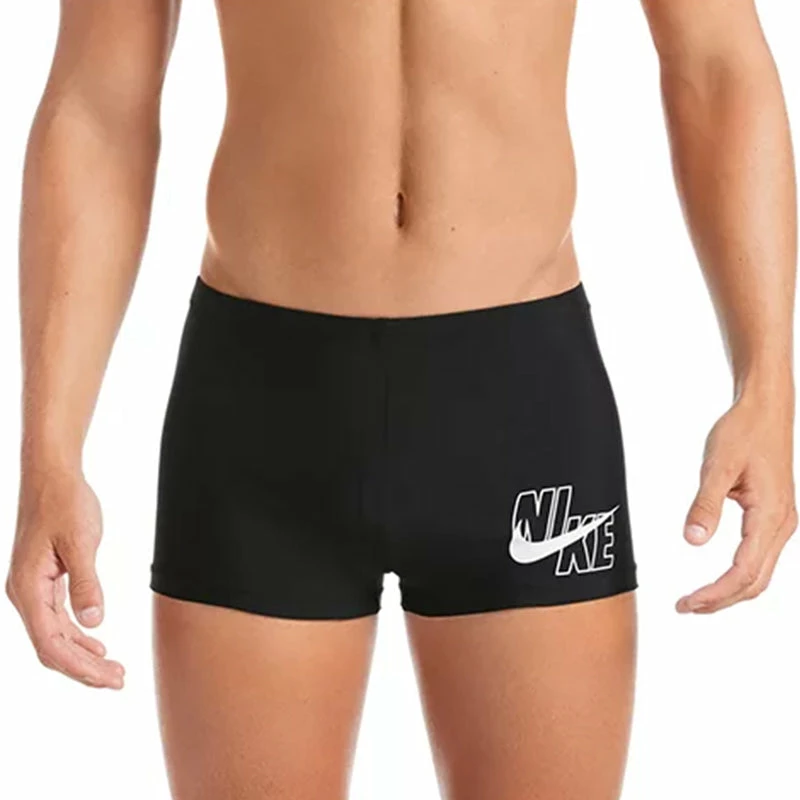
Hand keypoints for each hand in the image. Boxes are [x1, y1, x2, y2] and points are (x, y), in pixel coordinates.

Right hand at [6, 468, 124, 687]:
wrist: (51, 475)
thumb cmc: (65, 501)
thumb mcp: (81, 540)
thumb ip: (86, 582)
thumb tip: (93, 621)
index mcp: (28, 588)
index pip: (51, 642)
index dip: (80, 667)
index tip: (109, 678)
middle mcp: (25, 593)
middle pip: (52, 646)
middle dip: (85, 669)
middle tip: (119, 681)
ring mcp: (32, 588)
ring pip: (55, 635)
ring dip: (83, 656)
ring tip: (113, 671)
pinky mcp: (43, 581)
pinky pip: (57, 619)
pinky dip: (77, 636)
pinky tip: (97, 646)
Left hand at [677, 391, 796, 613]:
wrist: (765, 410)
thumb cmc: (743, 432)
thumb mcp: (716, 465)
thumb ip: (705, 504)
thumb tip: (693, 540)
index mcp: (770, 516)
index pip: (743, 572)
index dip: (715, 593)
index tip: (687, 603)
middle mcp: (781, 525)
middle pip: (755, 582)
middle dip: (721, 600)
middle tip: (685, 607)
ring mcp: (780, 522)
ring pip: (760, 573)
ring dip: (729, 591)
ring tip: (696, 600)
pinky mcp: (774, 517)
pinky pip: (759, 558)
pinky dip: (738, 576)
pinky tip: (717, 579)